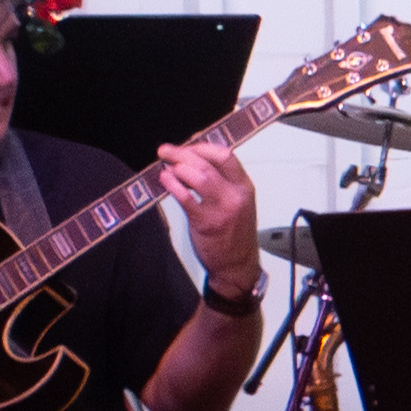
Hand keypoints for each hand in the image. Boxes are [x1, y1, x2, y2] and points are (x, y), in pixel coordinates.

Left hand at [154, 141, 258, 294]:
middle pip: (208, 164)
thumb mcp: (237, 203)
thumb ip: (221, 184)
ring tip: (166, 167)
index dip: (202, 148)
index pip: (226, 156)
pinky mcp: (206, 222)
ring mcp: (222, 209)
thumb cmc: (234, 233)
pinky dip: (173, 185)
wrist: (237, 264)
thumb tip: (192, 163)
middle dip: (183, 153)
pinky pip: (186, 198)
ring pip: (199, 177)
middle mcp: (236, 195)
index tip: (186, 147)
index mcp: (244, 187)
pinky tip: (165, 180)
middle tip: (166, 151)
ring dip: (178, 168)